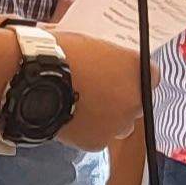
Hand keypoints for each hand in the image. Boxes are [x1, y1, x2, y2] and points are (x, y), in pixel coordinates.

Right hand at [61, 30, 143, 147]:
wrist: (34, 78)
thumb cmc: (59, 51)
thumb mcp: (90, 42)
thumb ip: (108, 56)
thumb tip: (105, 60)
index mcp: (136, 69)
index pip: (150, 75)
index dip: (132, 76)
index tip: (119, 76)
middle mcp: (134, 99)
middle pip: (136, 103)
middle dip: (121, 99)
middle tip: (95, 91)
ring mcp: (118, 123)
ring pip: (119, 125)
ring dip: (107, 118)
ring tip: (80, 106)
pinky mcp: (98, 142)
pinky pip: (97, 137)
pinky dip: (86, 131)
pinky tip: (70, 117)